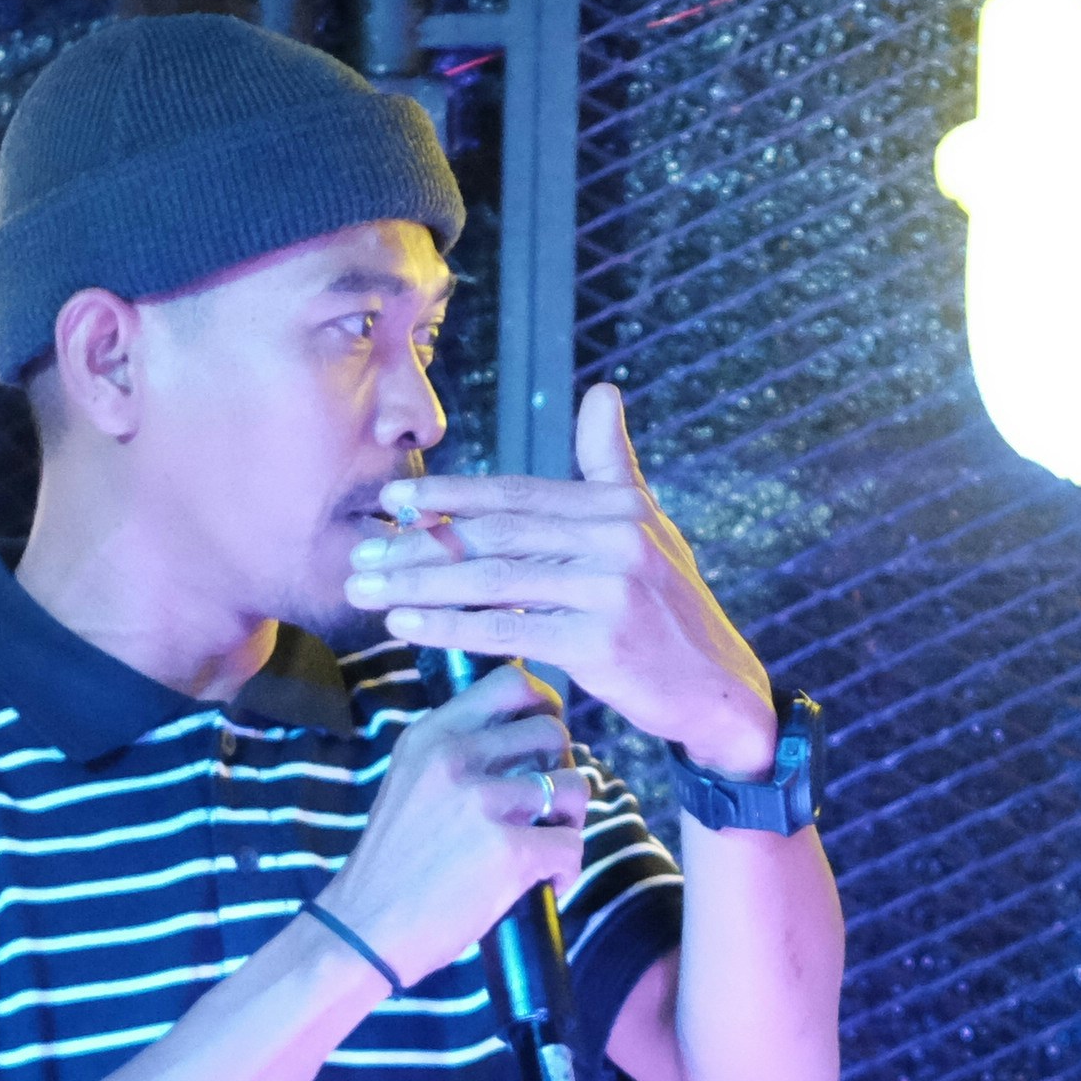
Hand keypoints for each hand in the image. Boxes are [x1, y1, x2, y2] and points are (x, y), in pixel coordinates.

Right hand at [318, 659, 585, 983]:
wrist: (364, 929)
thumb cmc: (393, 862)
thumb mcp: (411, 782)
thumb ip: (458, 755)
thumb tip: (525, 740)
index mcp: (431, 736)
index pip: (509, 682)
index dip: (543, 701)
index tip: (545, 732)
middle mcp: (456, 758)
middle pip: (551, 732)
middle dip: (560, 766)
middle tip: (547, 803)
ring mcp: (483, 803)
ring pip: (572, 786)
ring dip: (570, 818)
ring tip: (547, 844)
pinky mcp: (509, 851)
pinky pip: (571, 845)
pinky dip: (566, 868)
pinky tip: (545, 883)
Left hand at [346, 382, 780, 771]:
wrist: (718, 688)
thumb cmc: (670, 609)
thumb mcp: (648, 526)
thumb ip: (612, 463)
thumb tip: (602, 392)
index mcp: (618, 505)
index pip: (517, 494)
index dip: (450, 494)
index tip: (392, 499)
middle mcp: (617, 537)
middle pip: (497, 535)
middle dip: (421, 543)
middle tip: (363, 552)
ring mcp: (612, 588)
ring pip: (493, 581)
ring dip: (419, 585)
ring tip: (365, 590)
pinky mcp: (603, 641)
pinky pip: (509, 631)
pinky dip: (450, 628)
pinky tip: (406, 627)